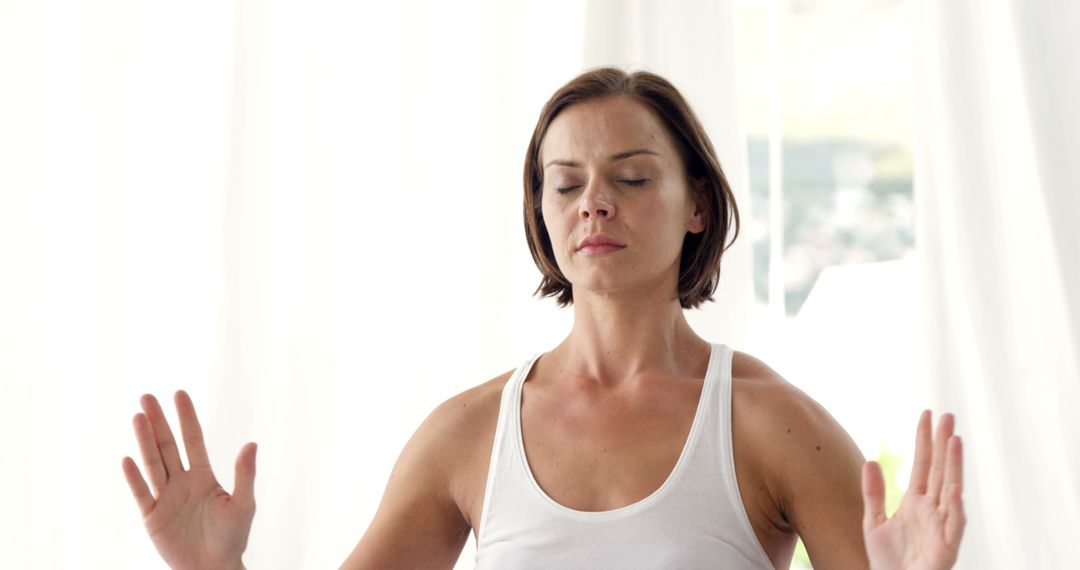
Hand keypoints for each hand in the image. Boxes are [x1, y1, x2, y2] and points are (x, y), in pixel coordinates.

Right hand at [121, 391, 256, 569]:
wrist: (212, 569)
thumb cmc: (232, 538)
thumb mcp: (244, 504)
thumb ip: (245, 474)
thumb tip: (251, 443)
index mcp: (204, 477)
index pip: (193, 440)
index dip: (186, 418)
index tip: (179, 394)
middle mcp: (182, 483)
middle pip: (167, 446)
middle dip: (158, 422)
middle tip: (147, 397)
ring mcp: (165, 498)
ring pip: (152, 463)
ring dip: (144, 441)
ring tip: (137, 417)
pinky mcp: (152, 517)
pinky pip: (141, 493)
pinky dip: (134, 477)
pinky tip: (127, 459)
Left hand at [861, 410, 964, 569]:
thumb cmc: (887, 561)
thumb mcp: (873, 522)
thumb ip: (873, 492)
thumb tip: (871, 460)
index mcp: (916, 502)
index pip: (923, 464)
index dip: (925, 440)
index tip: (927, 415)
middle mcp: (933, 509)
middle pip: (940, 470)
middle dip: (944, 444)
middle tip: (948, 416)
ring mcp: (942, 526)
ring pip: (951, 490)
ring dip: (954, 467)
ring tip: (955, 440)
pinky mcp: (947, 546)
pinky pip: (954, 524)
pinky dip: (955, 507)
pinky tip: (954, 488)